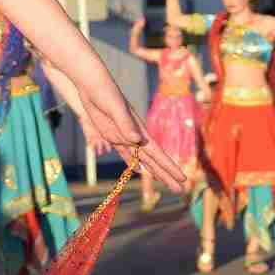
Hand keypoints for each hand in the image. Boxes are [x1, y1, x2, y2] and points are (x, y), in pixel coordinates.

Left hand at [70, 63, 186, 192]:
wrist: (92, 83)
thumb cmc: (106, 92)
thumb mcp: (115, 108)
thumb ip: (125, 124)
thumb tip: (136, 140)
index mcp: (139, 131)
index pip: (158, 154)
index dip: (170, 168)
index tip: (182, 180)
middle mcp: (135, 135)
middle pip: (153, 161)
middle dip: (166, 175)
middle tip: (179, 190)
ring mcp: (123, 136)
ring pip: (141, 159)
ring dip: (152, 171)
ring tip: (164, 183)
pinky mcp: (111, 134)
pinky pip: (125, 153)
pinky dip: (131, 163)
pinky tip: (137, 170)